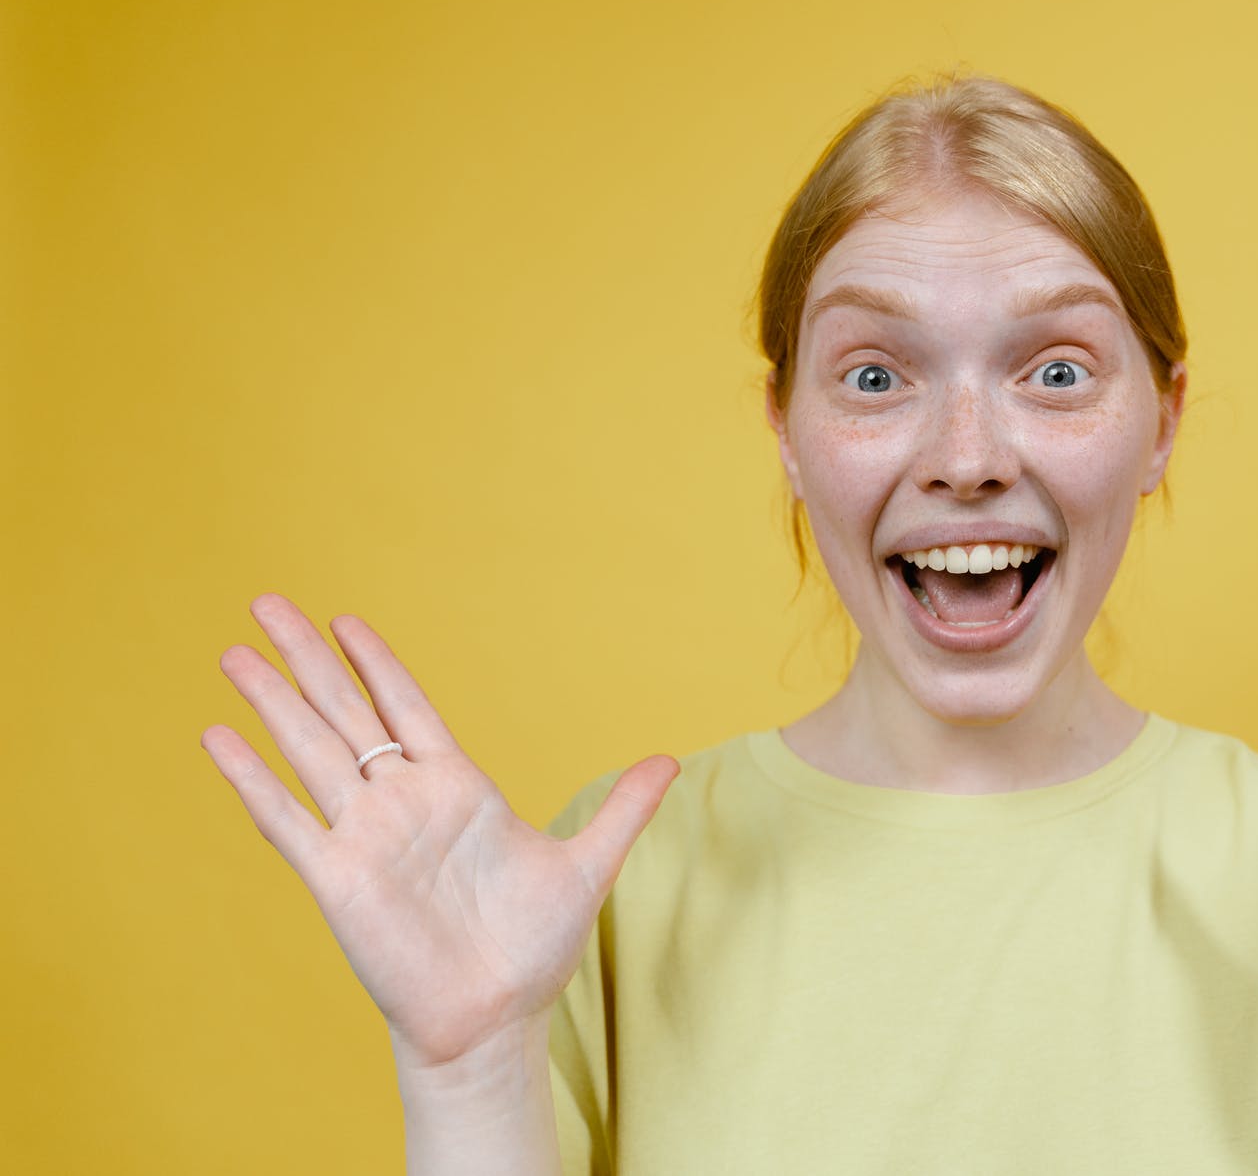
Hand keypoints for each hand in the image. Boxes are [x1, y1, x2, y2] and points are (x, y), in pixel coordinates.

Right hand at [200, 593, 680, 1068]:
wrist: (496, 1021)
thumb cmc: (534, 950)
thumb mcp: (588, 866)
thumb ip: (623, 808)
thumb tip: (672, 759)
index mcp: (457, 788)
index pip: (406, 706)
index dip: (375, 663)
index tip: (344, 620)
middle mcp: (404, 802)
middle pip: (346, 712)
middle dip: (307, 658)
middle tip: (267, 603)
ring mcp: (366, 836)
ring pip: (310, 751)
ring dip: (272, 702)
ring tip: (235, 652)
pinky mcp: (337, 878)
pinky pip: (286, 820)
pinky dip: (252, 779)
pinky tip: (218, 738)